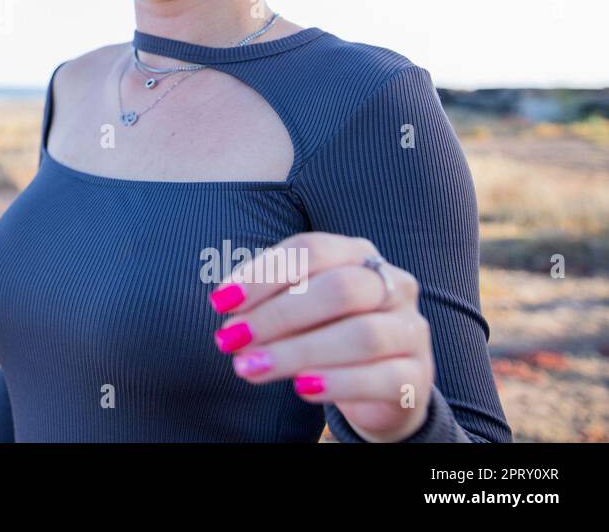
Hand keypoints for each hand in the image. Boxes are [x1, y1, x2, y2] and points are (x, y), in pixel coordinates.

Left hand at [206, 231, 433, 441]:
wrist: (381, 385)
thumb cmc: (327, 332)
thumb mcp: (299, 307)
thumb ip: (268, 299)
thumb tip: (225, 304)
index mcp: (358, 254)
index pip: (312, 249)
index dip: (264, 273)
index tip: (221, 302)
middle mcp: (392, 284)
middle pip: (339, 289)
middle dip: (277, 314)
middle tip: (231, 338)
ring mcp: (411, 330)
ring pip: (361, 336)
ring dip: (296, 352)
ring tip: (250, 367)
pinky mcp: (417, 376)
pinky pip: (381, 378)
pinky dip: (337, 383)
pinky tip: (300, 388)